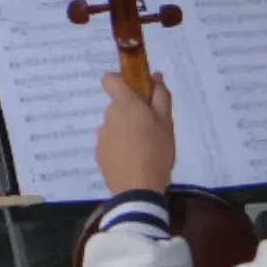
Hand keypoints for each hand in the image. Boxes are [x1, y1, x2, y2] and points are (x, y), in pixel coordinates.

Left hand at [96, 72, 176, 194]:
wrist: (138, 189)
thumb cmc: (156, 151)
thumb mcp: (167, 122)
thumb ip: (161, 96)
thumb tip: (155, 76)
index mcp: (124, 104)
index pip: (110, 80)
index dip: (121, 81)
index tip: (136, 91)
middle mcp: (109, 116)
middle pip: (118, 106)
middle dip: (132, 112)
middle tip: (151, 128)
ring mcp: (102, 136)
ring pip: (115, 125)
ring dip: (126, 130)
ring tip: (144, 148)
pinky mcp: (99, 154)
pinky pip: (111, 143)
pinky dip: (120, 147)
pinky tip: (133, 160)